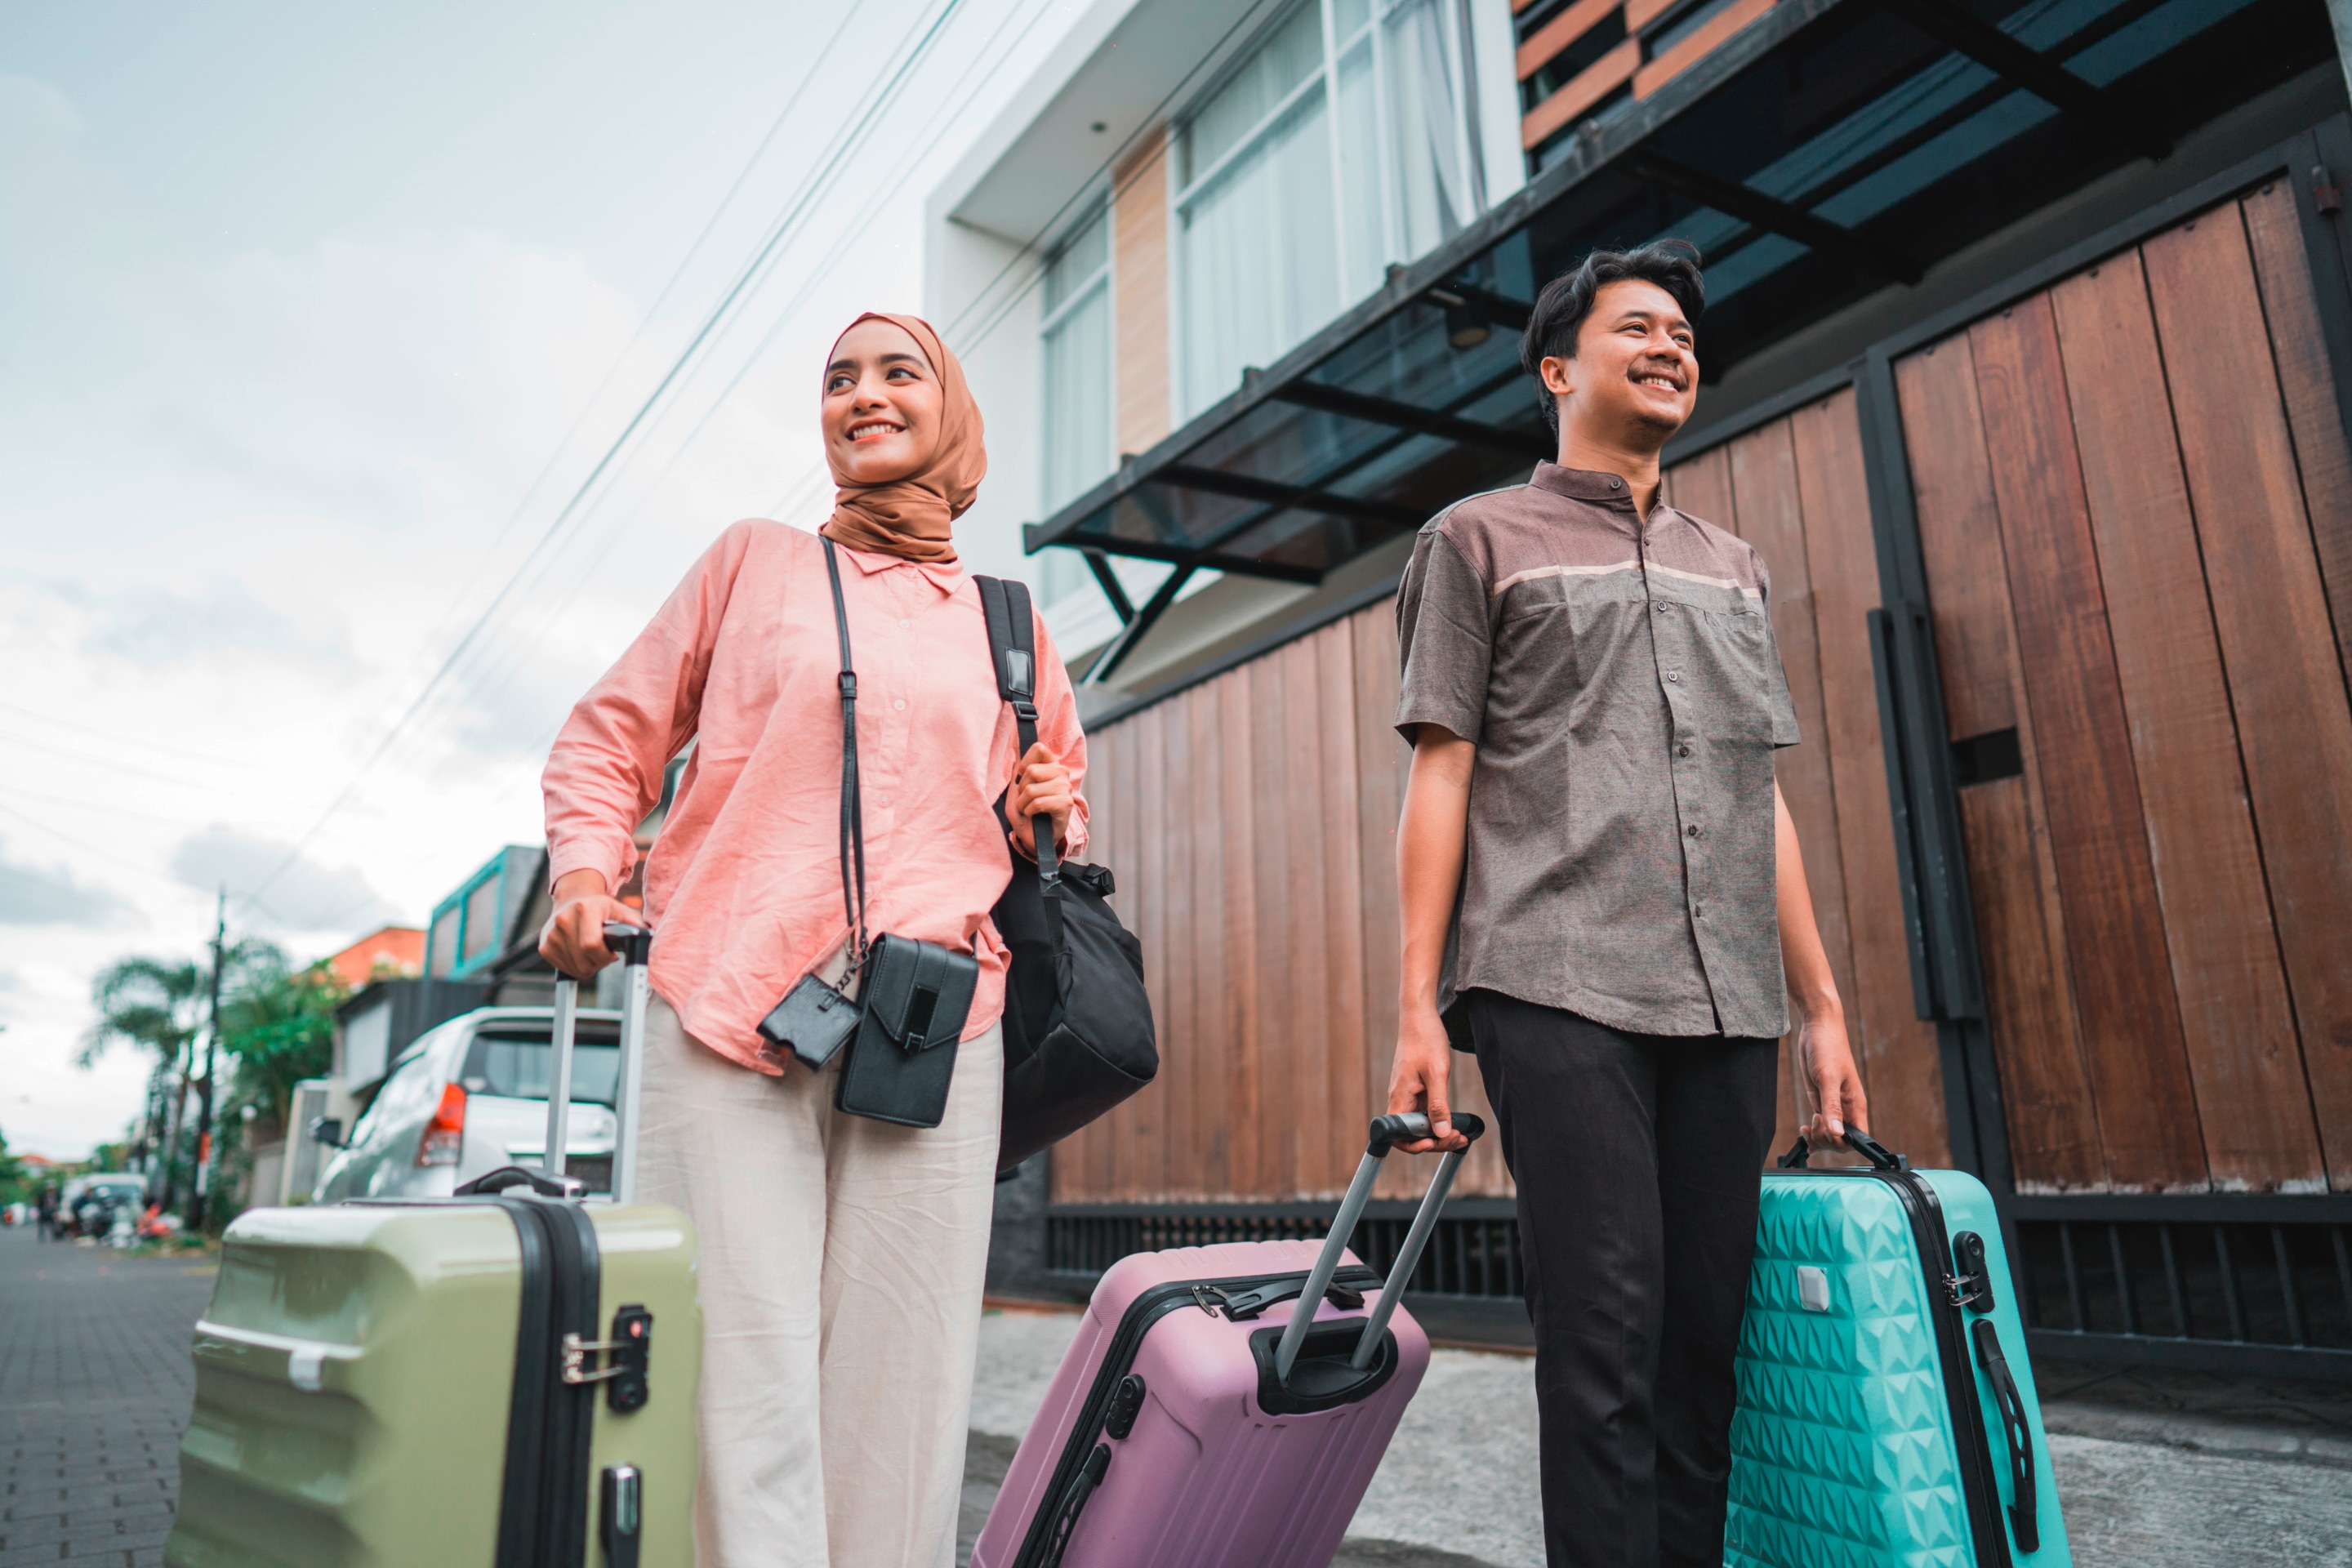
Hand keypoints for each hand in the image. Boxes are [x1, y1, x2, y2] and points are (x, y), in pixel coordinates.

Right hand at [538, 869, 646, 980]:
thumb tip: (643, 932)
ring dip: (588, 966)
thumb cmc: (600, 909)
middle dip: (598, 963)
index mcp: (583, 909)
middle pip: (584, 962)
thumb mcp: (618, 909)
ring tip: (592, 952)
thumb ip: (632, 921)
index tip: (612, 954)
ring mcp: (551, 934)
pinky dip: (575, 967)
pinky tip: (580, 954)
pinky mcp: (544, 946)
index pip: (591, 946)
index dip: (605, 957)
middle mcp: (563, 920)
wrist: (573, 900)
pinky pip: (564, 969)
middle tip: (603, 954)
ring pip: (575, 969)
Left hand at [1006, 742, 1073, 855]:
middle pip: (1031, 770)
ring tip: (1029, 809)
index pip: (1038, 748)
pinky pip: (1038, 803)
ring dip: (1023, 803)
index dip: (1024, 764)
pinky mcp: (1065, 804)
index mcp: (1051, 764)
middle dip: (1021, 789)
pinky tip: (1035, 815)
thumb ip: (1018, 766)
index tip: (1023, 778)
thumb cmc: (1026, 810)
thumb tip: (1016, 744)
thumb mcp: (1017, 786)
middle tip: (1026, 799)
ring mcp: (1065, 788)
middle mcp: (1061, 773)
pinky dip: (1029, 811)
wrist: (1033, 836)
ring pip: (1032, 789)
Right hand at [1385, 1003, 1469, 1152]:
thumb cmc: (1425, 1040)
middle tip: (1458, 1138)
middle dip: (1435, 1141)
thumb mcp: (1437, 1074)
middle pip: (1412, 1134)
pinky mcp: (1417, 1089)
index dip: (1415, 1146)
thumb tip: (1441, 1133)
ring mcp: (1409, 1095)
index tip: (1436, 1142)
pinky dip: (1440, 1120)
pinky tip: (1455, 1121)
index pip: (1397, 1135)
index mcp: (1400, 1097)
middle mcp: (1401, 1099)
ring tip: (1461, 1134)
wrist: (1420, 1016)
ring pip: (1420, 1125)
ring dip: (1439, 1132)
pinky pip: (1426, 1113)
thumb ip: (1439, 1105)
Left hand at [1796, 1006, 1865, 1147]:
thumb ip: (1832, 1106)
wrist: (1818, 1028)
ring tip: (1805, 1127)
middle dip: (1826, 1140)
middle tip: (1813, 1122)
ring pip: (1830, 1134)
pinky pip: (1821, 1124)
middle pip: (1841, 1140)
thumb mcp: (1828, 1078)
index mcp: (1855, 1105)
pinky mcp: (1820, 1099)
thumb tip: (1837, 1133)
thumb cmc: (1828, 1048)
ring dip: (1817, 1138)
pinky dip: (1812, 1132)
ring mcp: (1833, 1105)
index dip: (1842, 1143)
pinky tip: (1803, 1132)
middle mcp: (1847, 1108)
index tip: (1827, 1132)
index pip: (1858, 1138)